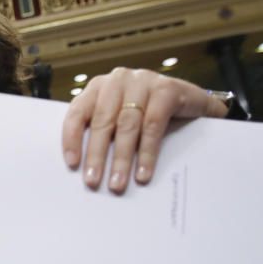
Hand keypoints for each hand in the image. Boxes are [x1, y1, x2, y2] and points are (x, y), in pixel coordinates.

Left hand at [62, 68, 227, 193]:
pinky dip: (147, 152)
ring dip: (122, 159)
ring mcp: (142, 81)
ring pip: (127, 125)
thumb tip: (85, 168)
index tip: (72, 164)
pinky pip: (153, 125)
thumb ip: (103, 133)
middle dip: (97, 155)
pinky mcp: (166, 89)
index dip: (72, 138)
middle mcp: (117, 80)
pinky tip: (143, 173)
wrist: (190, 99)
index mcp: (98, 86)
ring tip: (117, 183)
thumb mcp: (119, 118)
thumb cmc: (146, 112)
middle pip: (102, 121)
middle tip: (93, 181)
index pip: (77, 112)